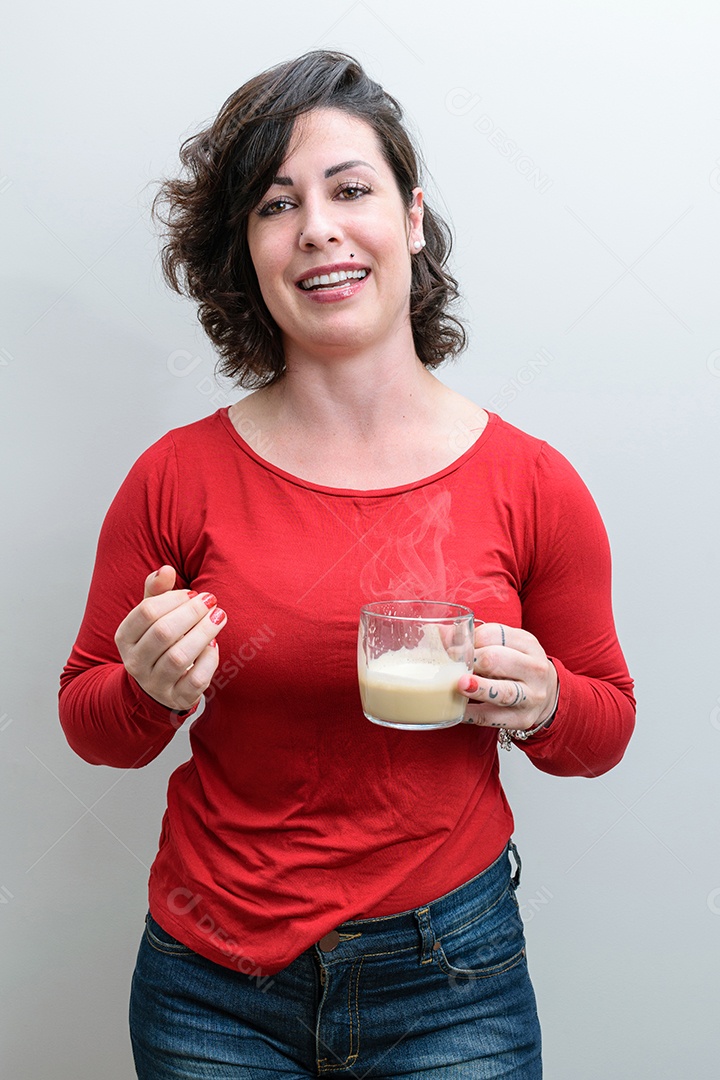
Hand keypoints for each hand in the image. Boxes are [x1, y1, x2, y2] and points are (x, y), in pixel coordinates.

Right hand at [114, 565, 227, 711]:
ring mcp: (155, 683)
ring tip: (219, 617)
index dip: (174, 598)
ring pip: (180, 657)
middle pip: (164, 632)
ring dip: (203, 633)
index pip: (147, 612)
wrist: (155, 685)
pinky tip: (214, 645)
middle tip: (211, 601)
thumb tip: (166, 569)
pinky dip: (209, 660)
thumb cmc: (157, 641)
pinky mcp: (177, 698)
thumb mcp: (150, 616)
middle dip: (192, 613)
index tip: (193, 593)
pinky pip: (196, 680)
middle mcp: (135, 662)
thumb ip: (156, 591)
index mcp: (125, 637)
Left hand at [458, 623, 556, 731]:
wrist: (546, 694)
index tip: (450, 648)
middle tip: (449, 666)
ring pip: (503, 691)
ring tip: (459, 685)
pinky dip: (472, 714)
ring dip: (479, 688)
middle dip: (470, 661)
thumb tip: (438, 632)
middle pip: (496, 659)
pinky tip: (457, 711)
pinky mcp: (522, 719)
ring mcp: (531, 696)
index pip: (493, 634)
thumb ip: (474, 640)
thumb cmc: (516, 666)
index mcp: (527, 643)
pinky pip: (492, 717)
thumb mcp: (505, 646)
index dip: (468, 640)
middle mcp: (534, 668)